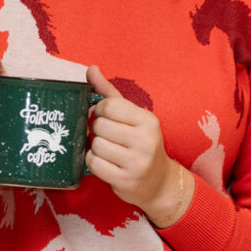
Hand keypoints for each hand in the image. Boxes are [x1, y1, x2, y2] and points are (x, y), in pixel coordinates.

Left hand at [85, 65, 193, 225]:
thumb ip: (109, 92)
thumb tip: (91, 68)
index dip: (99, 110)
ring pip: (96, 145)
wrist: (159, 182)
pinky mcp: (126, 181)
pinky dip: (93, 162)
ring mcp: (137, 163)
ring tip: (106, 150)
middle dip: (97, 130)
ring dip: (95, 147)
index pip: (110, 106)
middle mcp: (145, 141)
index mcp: (147, 120)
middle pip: (100, 126)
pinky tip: (104, 162)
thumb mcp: (131, 116)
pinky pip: (94, 164)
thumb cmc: (141, 143)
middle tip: (107, 136)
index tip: (104, 117)